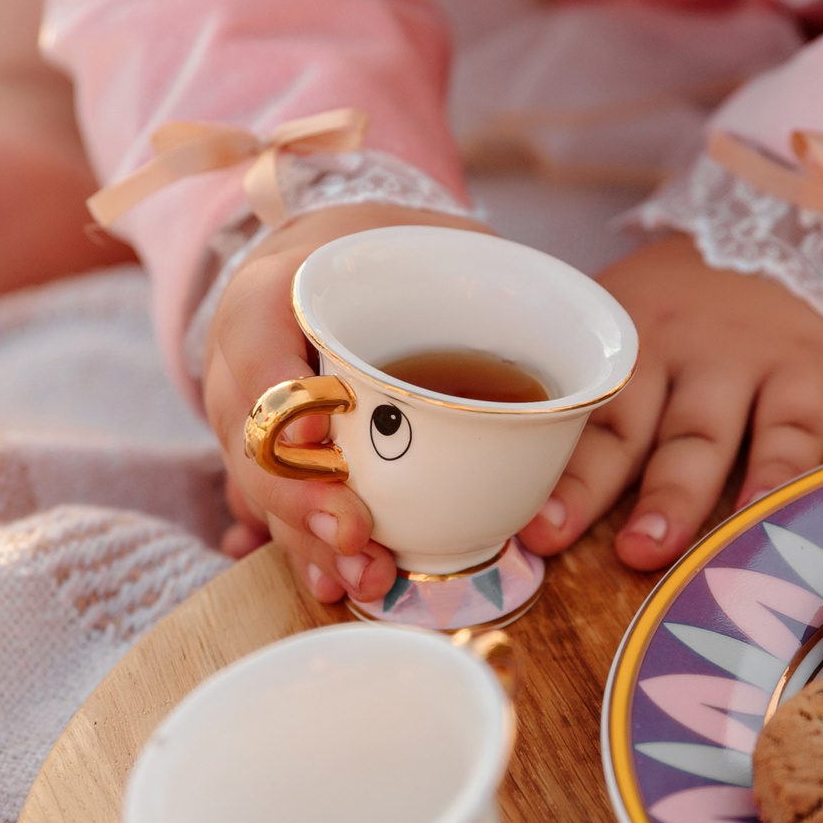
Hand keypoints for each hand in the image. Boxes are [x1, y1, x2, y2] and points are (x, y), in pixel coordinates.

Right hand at [203, 202, 482, 603]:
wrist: (343, 254)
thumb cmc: (399, 248)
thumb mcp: (443, 241)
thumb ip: (491, 281)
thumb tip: (578, 345)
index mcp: (274, 290)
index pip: (257, 349)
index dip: (286, 406)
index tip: (331, 446)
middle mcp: (243, 355)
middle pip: (249, 437)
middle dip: (301, 497)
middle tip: (357, 536)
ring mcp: (244, 409)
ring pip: (257, 484)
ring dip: (308, 538)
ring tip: (364, 578)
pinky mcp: (264, 452)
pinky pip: (271, 506)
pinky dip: (305, 546)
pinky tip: (335, 581)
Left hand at [520, 234, 822, 571]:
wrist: (797, 229)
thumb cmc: (694, 299)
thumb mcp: (630, 313)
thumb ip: (589, 378)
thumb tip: (519, 465)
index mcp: (619, 342)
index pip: (574, 414)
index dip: (547, 471)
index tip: (522, 523)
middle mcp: (672, 349)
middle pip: (623, 428)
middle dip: (585, 486)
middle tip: (553, 535)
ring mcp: (740, 360)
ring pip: (699, 436)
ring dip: (670, 495)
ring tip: (646, 549)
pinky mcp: (808, 369)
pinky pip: (790, 430)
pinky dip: (774, 475)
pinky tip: (754, 517)